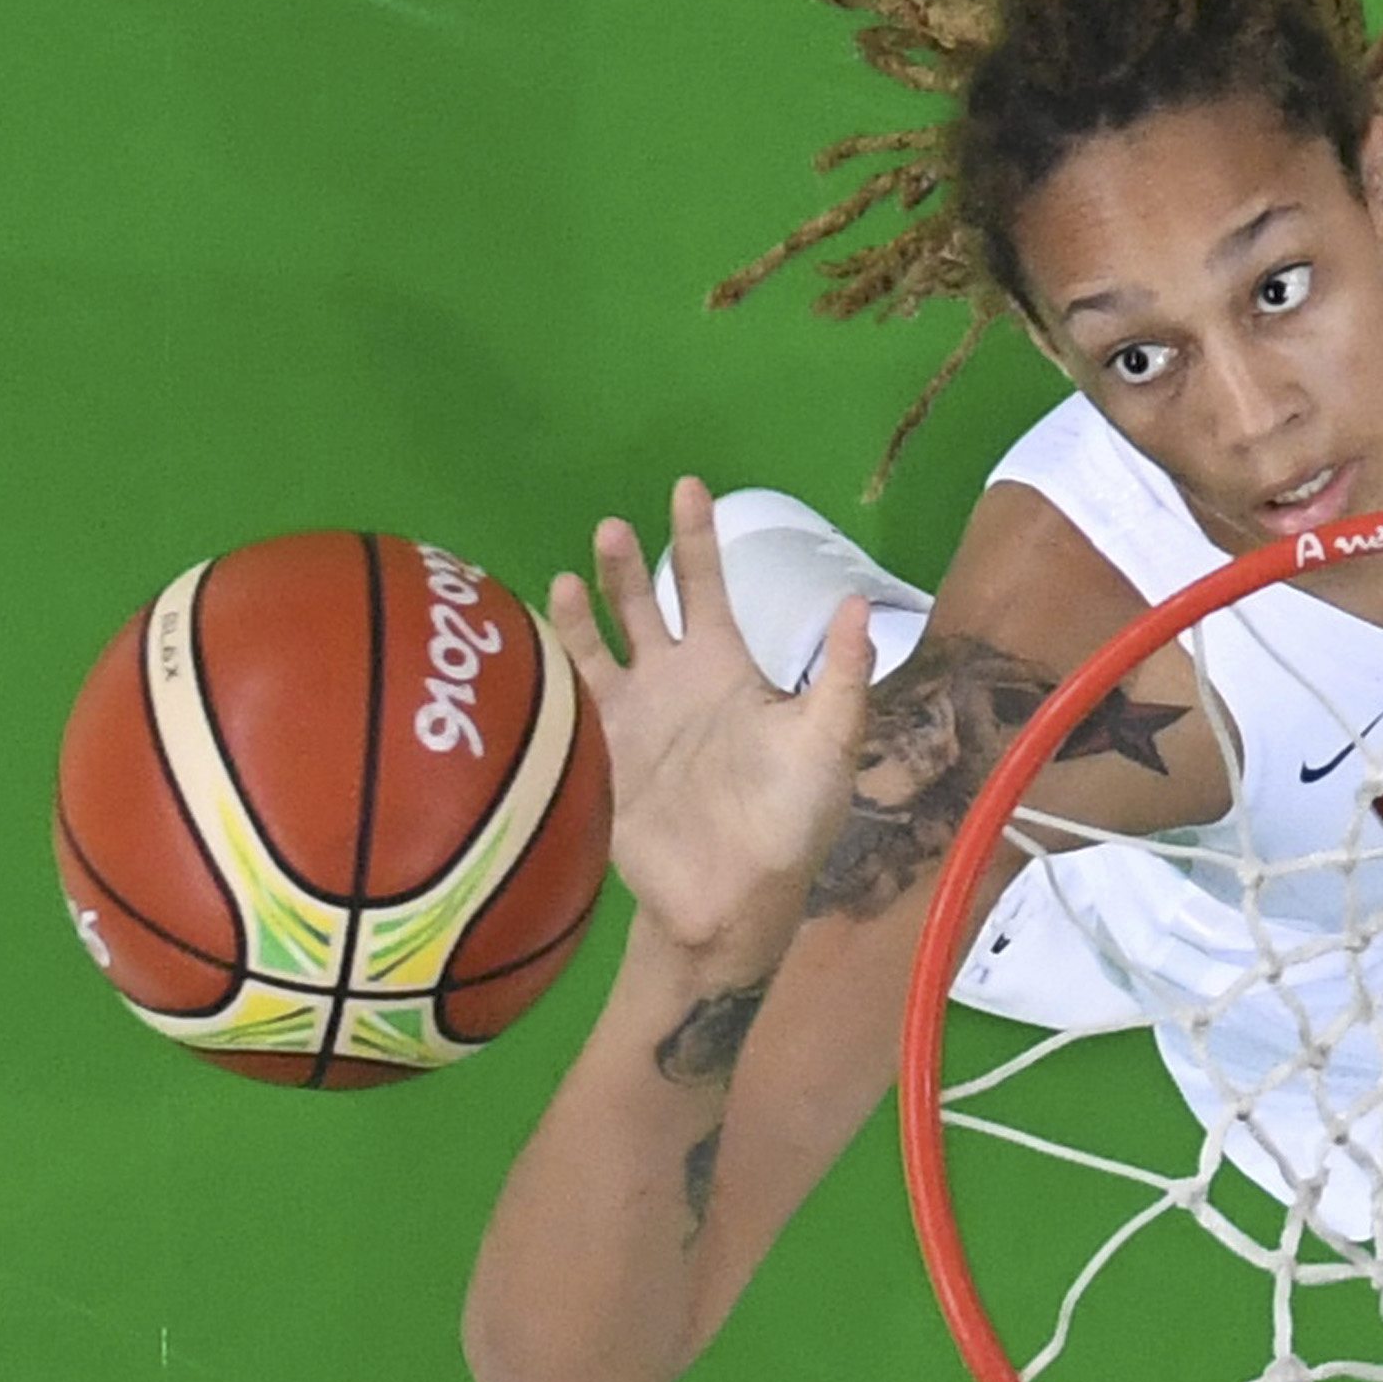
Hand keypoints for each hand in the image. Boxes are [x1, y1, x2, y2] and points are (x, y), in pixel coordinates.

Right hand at [545, 478, 871, 974]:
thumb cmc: (788, 820)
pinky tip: (525, 642)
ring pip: (594, 645)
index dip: (696, 536)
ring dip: (580, 610)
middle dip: (625, 564)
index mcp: (724, 667)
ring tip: (566, 574)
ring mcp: (629, 717)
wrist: (732, 896)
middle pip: (640, 604)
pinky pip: (565, 700)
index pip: (705, 585)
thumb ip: (839, 675)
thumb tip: (858, 603)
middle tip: (610, 526)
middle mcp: (671, 681)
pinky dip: (545, 669)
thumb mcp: (827, 742)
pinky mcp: (595, 756)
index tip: (688, 485)